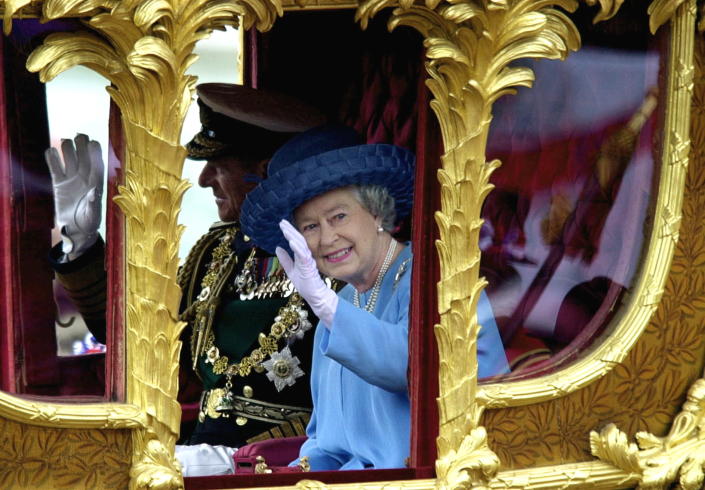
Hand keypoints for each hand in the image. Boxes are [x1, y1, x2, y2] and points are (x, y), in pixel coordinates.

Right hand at [45, 134, 103, 257]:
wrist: (76, 229)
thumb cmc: (89, 222)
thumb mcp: (92, 215)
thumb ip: (93, 203)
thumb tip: (94, 192)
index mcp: (96, 182)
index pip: (97, 162)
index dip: (95, 152)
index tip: (93, 142)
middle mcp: (84, 177)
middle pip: (83, 155)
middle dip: (82, 145)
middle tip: (78, 137)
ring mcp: (71, 178)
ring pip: (69, 157)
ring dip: (67, 148)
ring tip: (65, 143)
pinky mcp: (58, 183)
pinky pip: (55, 167)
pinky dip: (52, 158)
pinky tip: (50, 151)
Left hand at [276, 220, 337, 327]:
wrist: (315, 297)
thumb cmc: (306, 285)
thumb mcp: (291, 270)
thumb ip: (285, 260)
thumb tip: (278, 248)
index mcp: (302, 256)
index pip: (296, 241)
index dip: (289, 232)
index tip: (282, 224)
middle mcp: (306, 256)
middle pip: (298, 240)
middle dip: (290, 230)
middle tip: (282, 222)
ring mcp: (308, 261)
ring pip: (301, 245)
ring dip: (293, 236)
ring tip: (285, 229)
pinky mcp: (309, 268)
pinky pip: (303, 255)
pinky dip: (297, 248)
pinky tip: (291, 242)